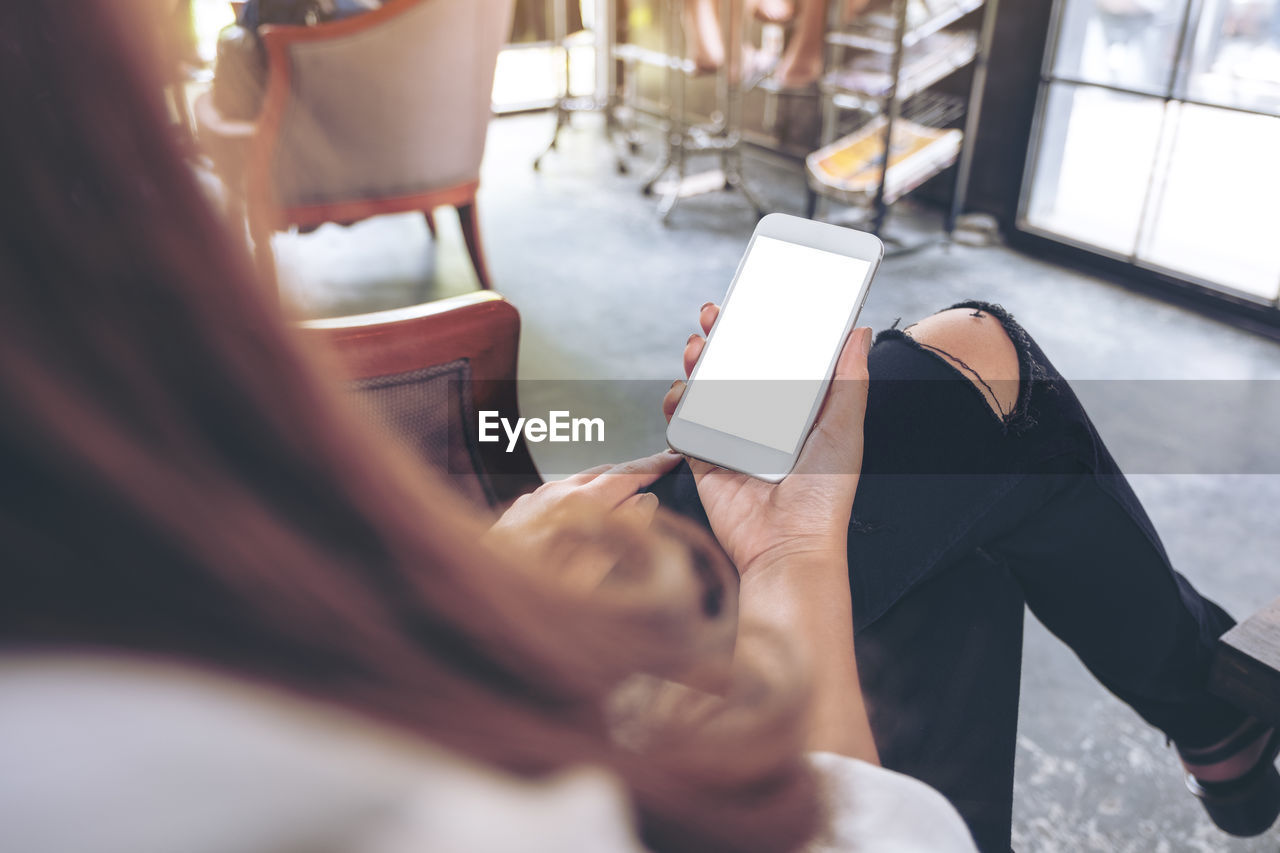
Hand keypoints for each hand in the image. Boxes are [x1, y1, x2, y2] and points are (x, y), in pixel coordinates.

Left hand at [486, 451, 681, 594]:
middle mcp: (555, 492)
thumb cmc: (531, 592)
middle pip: (605, 471)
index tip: (673, 457)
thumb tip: (645, 503)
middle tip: (659, 467)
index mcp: (578, 504)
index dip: (654, 466)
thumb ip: (622, 534)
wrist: (476, 590)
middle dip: (635, 468)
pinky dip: (581, 493)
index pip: (627, 475)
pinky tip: (586, 508)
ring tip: (629, 486)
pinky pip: (558, 492)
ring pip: (580, 479)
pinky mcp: (521, 508)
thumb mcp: (589, 573)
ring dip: (607, 481)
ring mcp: (535, 498)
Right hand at [662, 303, 871, 577]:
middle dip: (721, 337)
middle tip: (714, 315)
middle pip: (734, 367)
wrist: (787, 550)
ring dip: (696, 364)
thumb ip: (849, 380)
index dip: (761, 329)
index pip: (775, 359)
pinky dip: (676, 405)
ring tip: (696, 349)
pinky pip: (683, 425)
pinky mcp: (704, 459)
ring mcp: (730, 439)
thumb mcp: (844, 428)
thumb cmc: (824, 499)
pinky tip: (681, 393)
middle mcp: (761, 423)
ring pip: (704, 389)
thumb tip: (859, 330)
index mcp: (795, 413)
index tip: (753, 302)